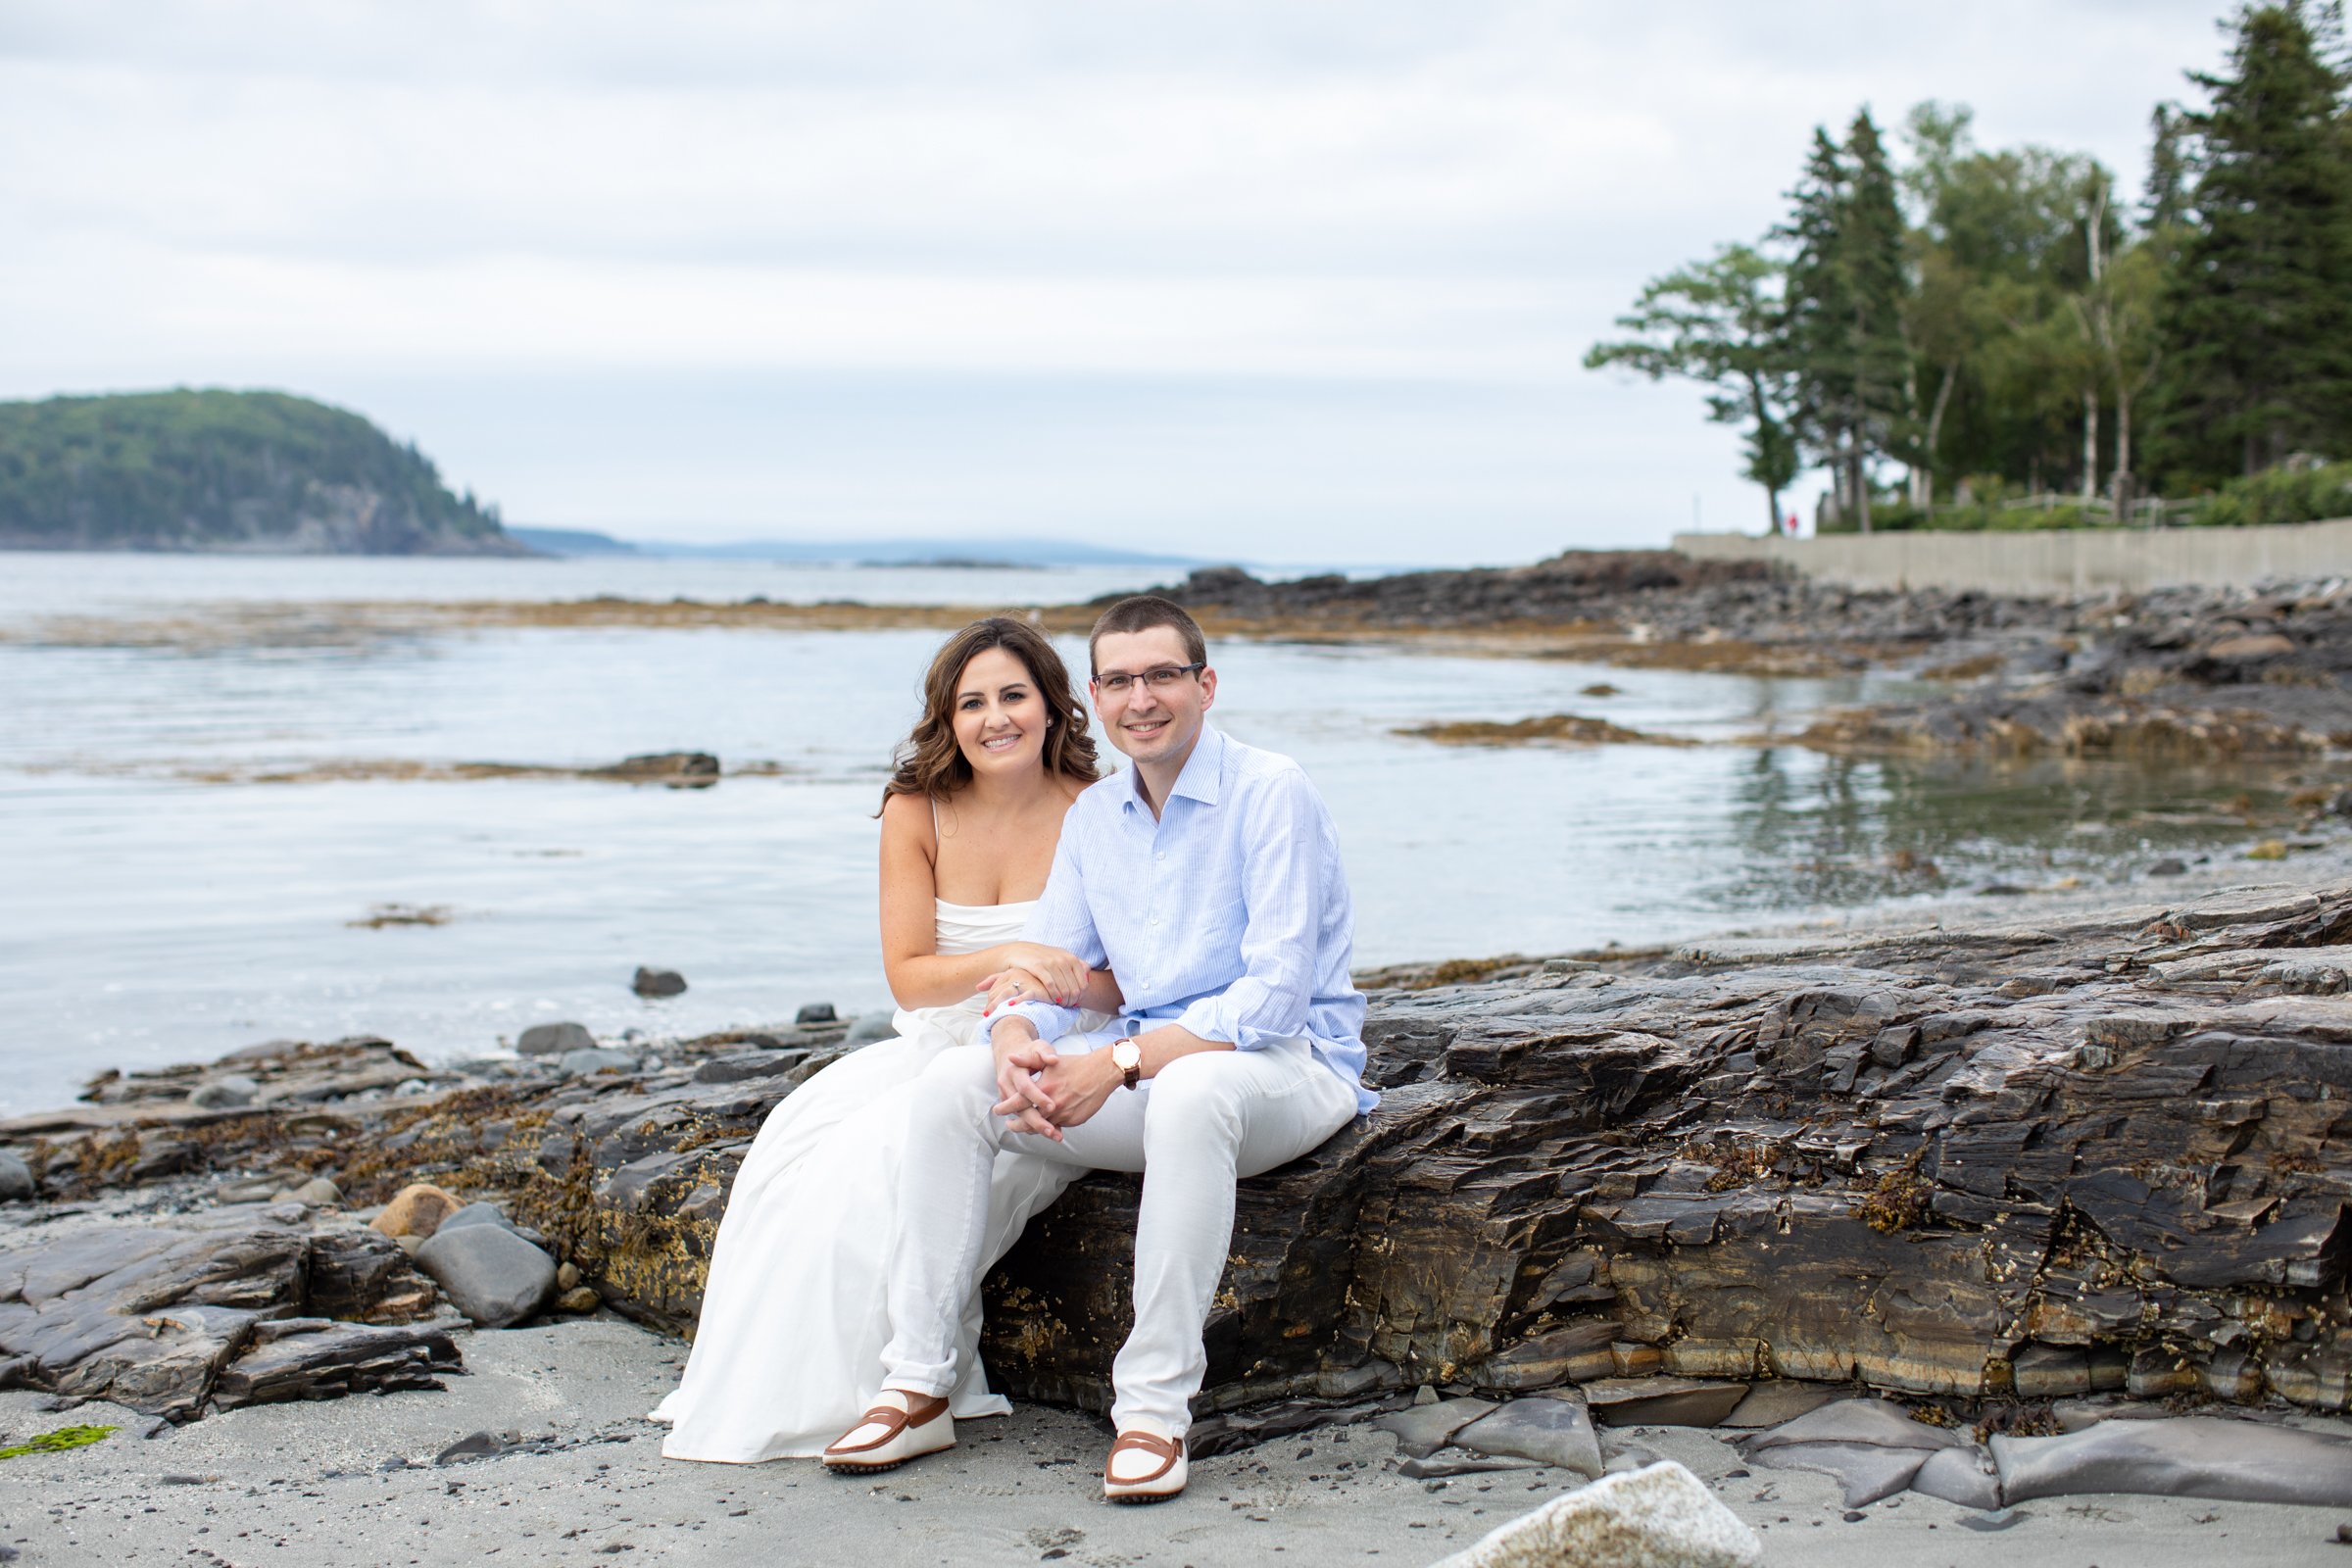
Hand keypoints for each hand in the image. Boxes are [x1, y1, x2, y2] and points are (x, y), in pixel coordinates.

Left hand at [978, 965, 1047, 1015]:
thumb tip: (977, 987)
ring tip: (991, 1016)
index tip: (987, 1013)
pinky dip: (1017, 1001)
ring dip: (998, 1005)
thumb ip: (995, 980)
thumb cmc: (1032, 983)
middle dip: (992, 1005)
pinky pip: (1024, 995)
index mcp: (1009, 972)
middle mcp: (1016, 974)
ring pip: (1007, 993)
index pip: (994, 988)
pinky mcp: (1036, 989)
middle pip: (998, 991)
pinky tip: (1010, 1007)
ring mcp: (1026, 981)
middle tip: (986, 1017)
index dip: (989, 1001)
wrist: (1054, 985)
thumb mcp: (1013, 979)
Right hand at [990, 1022, 1059, 1138]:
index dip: (1038, 1098)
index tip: (1053, 1106)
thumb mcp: (1038, 1047)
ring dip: (1036, 1127)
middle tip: (1052, 1131)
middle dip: (1036, 1121)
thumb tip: (1053, 1060)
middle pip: (1020, 1108)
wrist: (1009, 1051)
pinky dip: (1034, 1125)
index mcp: (1015, 1071)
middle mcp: (1007, 1085)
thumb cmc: (1029, 1050)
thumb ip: (1045, 1053)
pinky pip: (1020, 1117)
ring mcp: (1005, 1096)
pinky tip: (1051, 1131)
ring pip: (1020, 1116)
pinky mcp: (1008, 1103)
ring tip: (1055, 1135)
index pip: (1025, 1088)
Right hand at [1001, 943, 1088, 1004]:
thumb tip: (1088, 975)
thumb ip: (1075, 965)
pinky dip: (1053, 996)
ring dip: (1063, 1001)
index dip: (1080, 997)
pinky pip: (1051, 986)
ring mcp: (1051, 962)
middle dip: (1071, 1001)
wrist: (1019, 952)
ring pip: (1064, 990)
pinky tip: (1052, 1000)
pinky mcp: (1038, 966)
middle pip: (1074, 989)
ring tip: (1060, 1005)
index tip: (1074, 1002)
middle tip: (1066, 1006)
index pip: (1083, 984)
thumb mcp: (1061, 957)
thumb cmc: (1042, 958)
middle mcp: (1063, 959)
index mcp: (1071, 958)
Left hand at [1006, 1048, 1119, 1132]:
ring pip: (1043, 1127)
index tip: (997, 1110)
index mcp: (1044, 1088)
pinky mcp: (1075, 1120)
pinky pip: (1058, 1126)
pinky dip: (1050, 1126)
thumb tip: (1010, 1058)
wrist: (1102, 1072)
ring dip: (1033, 1128)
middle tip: (1010, 1125)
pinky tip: (1047, 1123)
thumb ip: (1028, 1060)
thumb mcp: (1050, 1060)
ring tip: (1026, 1126)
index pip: (1018, 1102)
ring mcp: (1064, 1114)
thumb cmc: (1075, 1064)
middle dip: (1016, 1126)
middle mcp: (1053, 1104)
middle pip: (1028, 1121)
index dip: (1005, 1108)